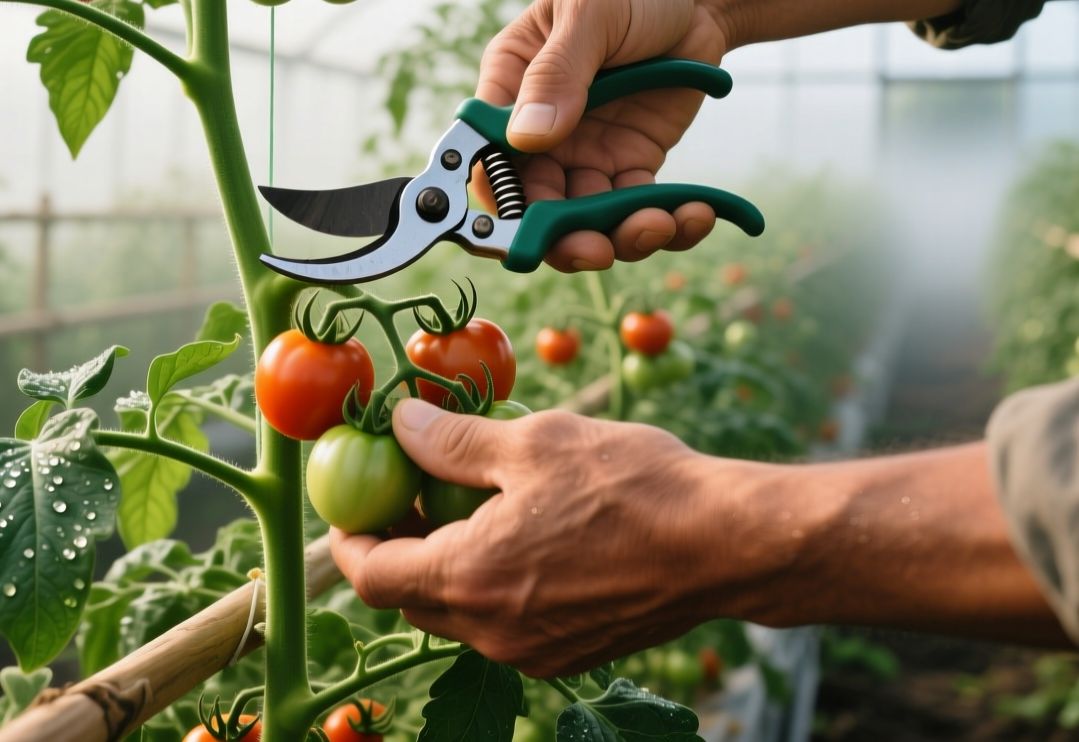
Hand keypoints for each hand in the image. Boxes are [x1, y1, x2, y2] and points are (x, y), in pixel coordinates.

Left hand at [329, 398, 746, 676]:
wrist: (727, 544)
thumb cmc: (634, 486)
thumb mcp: (535, 443)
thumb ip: (454, 442)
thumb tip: (400, 426)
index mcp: (470, 579)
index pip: (371, 576)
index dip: (351, 537)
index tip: (355, 501)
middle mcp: (492, 632)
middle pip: (411, 599)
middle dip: (401, 546)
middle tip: (415, 490)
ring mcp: (533, 651)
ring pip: (459, 613)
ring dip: (449, 564)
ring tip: (474, 501)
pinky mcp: (571, 654)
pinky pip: (506, 624)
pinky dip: (494, 583)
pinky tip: (527, 531)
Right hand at [473, 0, 730, 272]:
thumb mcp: (591, 15)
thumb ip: (558, 73)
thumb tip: (528, 136)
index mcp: (510, 87)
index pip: (487, 157)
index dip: (498, 201)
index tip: (522, 231)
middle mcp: (539, 131)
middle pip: (533, 204)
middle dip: (561, 236)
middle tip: (595, 249)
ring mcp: (584, 154)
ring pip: (584, 219)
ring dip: (616, 236)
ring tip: (657, 227)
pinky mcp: (630, 166)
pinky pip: (635, 208)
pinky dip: (664, 223)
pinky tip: (694, 215)